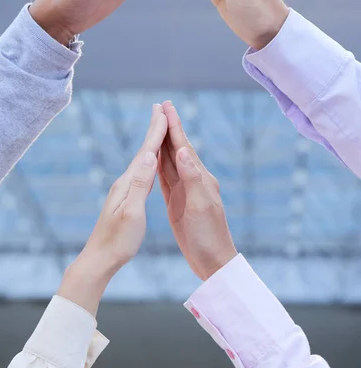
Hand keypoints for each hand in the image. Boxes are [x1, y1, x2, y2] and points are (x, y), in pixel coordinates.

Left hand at [58, 104, 166, 315]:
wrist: (99, 260)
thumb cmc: (118, 241)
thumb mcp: (132, 213)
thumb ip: (140, 184)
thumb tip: (149, 157)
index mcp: (128, 184)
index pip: (146, 153)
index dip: (157, 132)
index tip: (165, 113)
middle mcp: (124, 182)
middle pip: (143, 151)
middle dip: (153, 130)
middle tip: (160, 109)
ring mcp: (124, 190)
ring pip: (142, 160)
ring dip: (151, 143)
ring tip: (158, 129)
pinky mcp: (126, 199)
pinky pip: (141, 173)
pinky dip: (149, 161)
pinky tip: (150, 163)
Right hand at [159, 101, 236, 280]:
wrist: (212, 261)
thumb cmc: (209, 235)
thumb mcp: (200, 206)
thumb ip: (191, 178)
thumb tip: (181, 151)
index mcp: (200, 178)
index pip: (184, 146)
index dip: (175, 126)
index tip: (167, 107)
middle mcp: (193, 180)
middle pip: (176, 148)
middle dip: (168, 127)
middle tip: (160, 107)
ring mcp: (184, 191)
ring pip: (169, 161)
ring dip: (162, 142)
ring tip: (156, 125)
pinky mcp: (176, 202)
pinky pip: (166, 178)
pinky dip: (159, 164)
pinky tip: (155, 157)